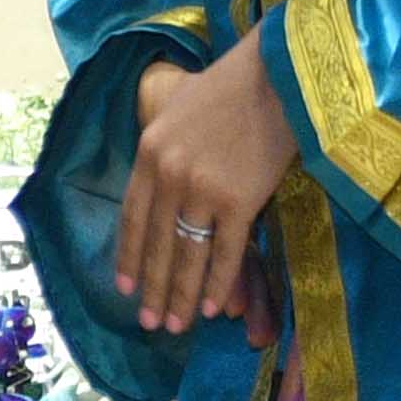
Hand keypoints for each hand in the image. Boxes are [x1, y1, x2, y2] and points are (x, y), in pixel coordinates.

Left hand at [118, 36, 298, 338]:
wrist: (274, 74)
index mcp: (149, 153)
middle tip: (148, 324)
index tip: (125, 288)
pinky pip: (224, 253)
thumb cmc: (230, 85)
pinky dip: (217, 285)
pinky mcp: (239, 201)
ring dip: (180, 298)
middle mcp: (168, 176)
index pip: (133, 219)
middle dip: (153, 290)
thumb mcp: (175, 107)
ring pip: (186, 257)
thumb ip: (161, 143)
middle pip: (158, 246)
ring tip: (175, 327)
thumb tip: (158, 178)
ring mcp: (202, 190)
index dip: (130, 257)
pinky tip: (211, 310)